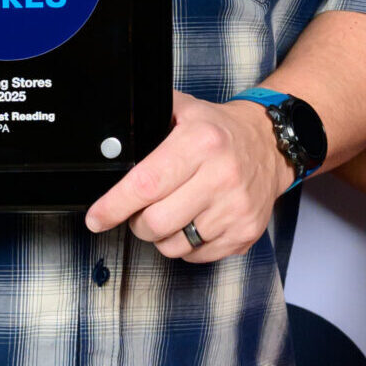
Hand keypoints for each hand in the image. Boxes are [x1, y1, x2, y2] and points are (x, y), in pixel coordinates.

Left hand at [83, 92, 287, 260]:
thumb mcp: (183, 109)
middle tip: (140, 209)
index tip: (96, 218)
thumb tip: (110, 141)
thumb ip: (146, 119)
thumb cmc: (218, 131)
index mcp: (200, 142)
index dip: (114, 205)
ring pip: (174, 245)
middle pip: (156, 222)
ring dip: (161, 235)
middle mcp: (221, 177)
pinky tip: (192, 221)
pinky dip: (186, 244)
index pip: (146, 183)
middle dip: (137, 221)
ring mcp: (235, 209)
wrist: (270, 146)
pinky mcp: (245, 233)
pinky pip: (197, 255)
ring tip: (170, 211)